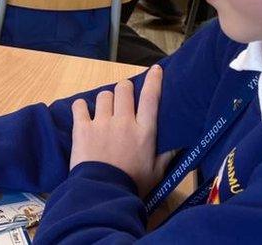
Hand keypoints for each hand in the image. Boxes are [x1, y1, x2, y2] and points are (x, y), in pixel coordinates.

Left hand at [69, 65, 173, 195]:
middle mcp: (124, 121)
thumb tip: (181, 143)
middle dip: (124, 89)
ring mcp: (102, 123)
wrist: (104, 192)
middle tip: (122, 97)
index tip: (155, 69)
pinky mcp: (82, 128)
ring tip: (103, 110)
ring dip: (104, 100)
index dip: (154, 80)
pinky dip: (81, 107)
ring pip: (103, 95)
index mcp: (144, 131)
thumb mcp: (156, 172)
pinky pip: (80, 106)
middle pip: (124, 90)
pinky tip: (83, 113)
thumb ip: (166, 155)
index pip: (151, 98)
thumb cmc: (133, 184)